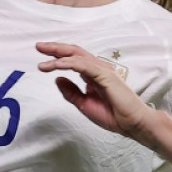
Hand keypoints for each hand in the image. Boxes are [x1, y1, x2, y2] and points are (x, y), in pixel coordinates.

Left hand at [36, 42, 156, 142]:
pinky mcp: (105, 75)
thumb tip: (57, 78)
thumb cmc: (113, 115)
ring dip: (58, 56)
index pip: (73, 59)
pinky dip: (69, 63)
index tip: (42, 57)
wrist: (132, 124)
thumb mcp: (84, 104)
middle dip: (55, 48)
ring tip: (43, 61)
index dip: (57, 55)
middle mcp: (97, 68)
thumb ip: (71, 92)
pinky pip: (84, 65)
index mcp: (93, 74)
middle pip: (74, 52)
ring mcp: (102, 70)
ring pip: (77, 56)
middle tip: (38, 46)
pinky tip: (57, 66)